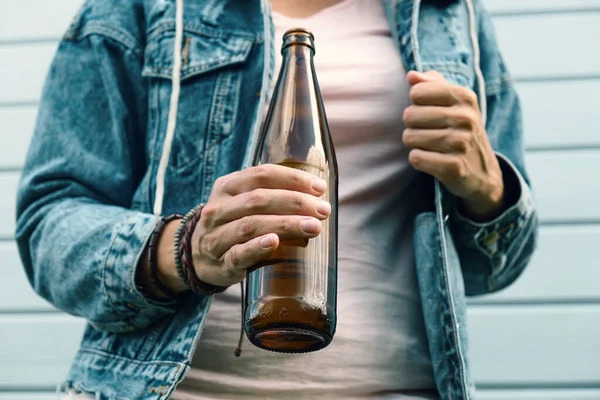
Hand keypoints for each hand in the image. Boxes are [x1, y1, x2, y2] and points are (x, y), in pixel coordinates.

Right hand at [190, 164, 330, 286]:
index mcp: (227, 186)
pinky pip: (238, 253)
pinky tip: (275, 242)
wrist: (197, 257)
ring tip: (313, 227)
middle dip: (295, 202)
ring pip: (251, 225)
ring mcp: (217, 235)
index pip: (261, 174)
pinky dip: (257, 247)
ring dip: (285, 224)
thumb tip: (316, 194)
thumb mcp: (242, 202)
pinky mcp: (221, 262)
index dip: (292, 179)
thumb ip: (270, 194)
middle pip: (258, 199)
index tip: (319, 187)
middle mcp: (219, 208)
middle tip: (323, 210)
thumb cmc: (232, 224)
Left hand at [403, 70, 504, 220]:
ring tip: (431, 146)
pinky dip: (418, 160)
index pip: (417, 91)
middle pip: (409, 115)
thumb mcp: (455, 104)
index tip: (428, 111)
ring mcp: (461, 143)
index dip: (416, 103)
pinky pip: (416, 158)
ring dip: (415, 143)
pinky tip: (432, 160)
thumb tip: (411, 75)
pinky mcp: (454, 167)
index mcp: (465, 97)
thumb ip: (432, 85)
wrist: (483, 172)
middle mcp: (466, 118)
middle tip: (429, 132)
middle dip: (412, 125)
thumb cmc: (461, 131)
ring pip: (410, 137)